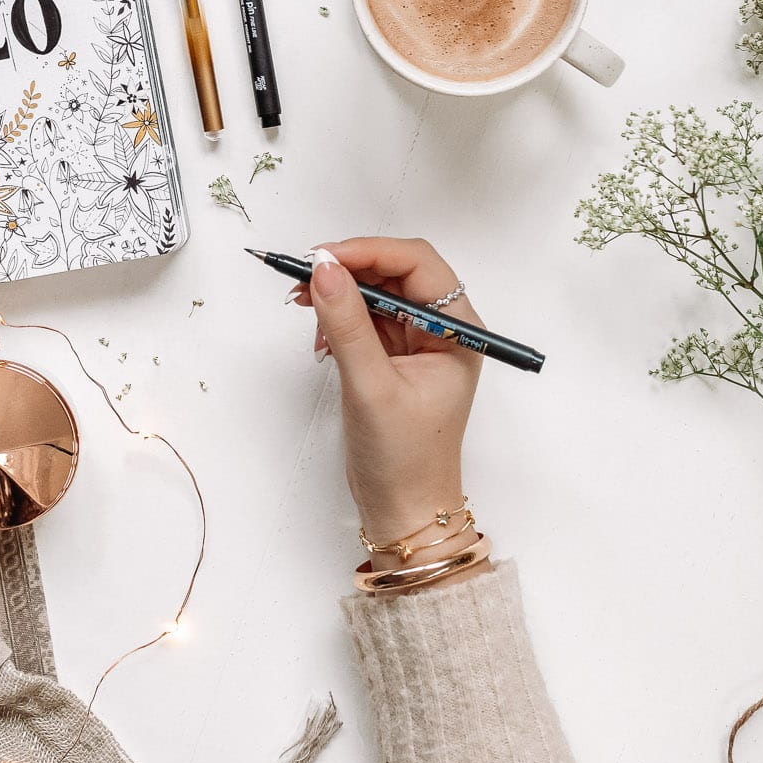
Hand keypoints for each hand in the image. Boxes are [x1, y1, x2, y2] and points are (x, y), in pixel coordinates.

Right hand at [297, 237, 482, 558]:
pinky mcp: (394, 354)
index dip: (371, 252)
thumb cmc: (404, 459)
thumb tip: (324, 269)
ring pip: (377, 290)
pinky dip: (339, 314)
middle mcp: (443, 328)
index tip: (325, 257)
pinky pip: (365, 315)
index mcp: (458, 331)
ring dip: (340, 291)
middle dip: (350, 268)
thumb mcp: (372, 387)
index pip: (418, 264)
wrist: (403, 510)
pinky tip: (320, 333)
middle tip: (306, 274)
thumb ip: (347, 324)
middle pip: (396, 270)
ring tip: (304, 302)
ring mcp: (418, 341)